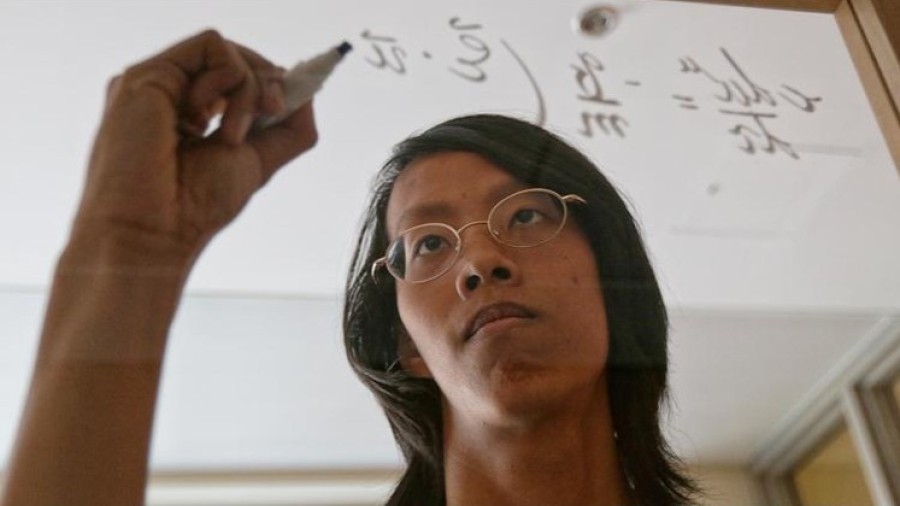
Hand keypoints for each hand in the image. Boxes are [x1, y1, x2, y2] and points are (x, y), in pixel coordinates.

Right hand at [72, 30, 317, 258]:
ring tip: (233, 137)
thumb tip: (307, 95)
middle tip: (273, 112)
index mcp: (189, 112)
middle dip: (268, 83)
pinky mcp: (149, 74)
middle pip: (235, 59)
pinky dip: (231, 78)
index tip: (284, 109)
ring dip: (249, 89)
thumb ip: (288, 131)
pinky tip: (213, 121)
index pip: (237, 79)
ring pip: (227, 51)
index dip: (269, 86)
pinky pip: (212, 46)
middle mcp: (170, 93)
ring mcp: (158, 82)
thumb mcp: (259, 162)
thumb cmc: (196, 207)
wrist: (155, 231)